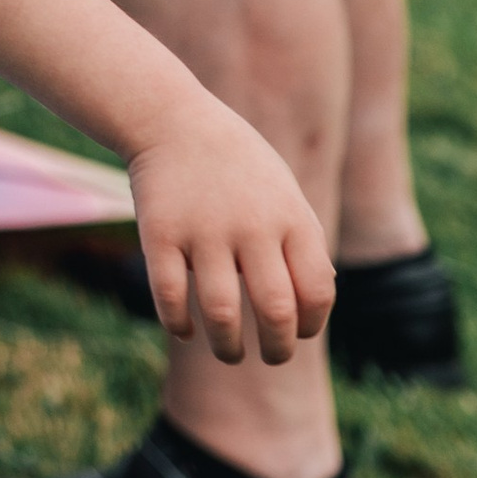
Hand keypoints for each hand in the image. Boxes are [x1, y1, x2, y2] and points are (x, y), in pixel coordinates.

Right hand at [125, 102, 334, 365]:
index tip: (296, 333)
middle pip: (275, 310)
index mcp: (290, 216)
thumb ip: (303, 241)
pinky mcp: (159, 234)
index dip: (311, 324)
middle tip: (270, 358)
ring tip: (229, 354)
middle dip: (276, 349)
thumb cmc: (236, 164)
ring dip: (228, 348)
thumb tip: (316, 302)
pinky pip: (170, 297)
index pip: (316, 291)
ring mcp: (203, 230)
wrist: (172, 119)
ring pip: (222, 314)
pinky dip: (179, 324)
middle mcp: (251, 225)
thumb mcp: (283, 191)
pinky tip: (185, 329)